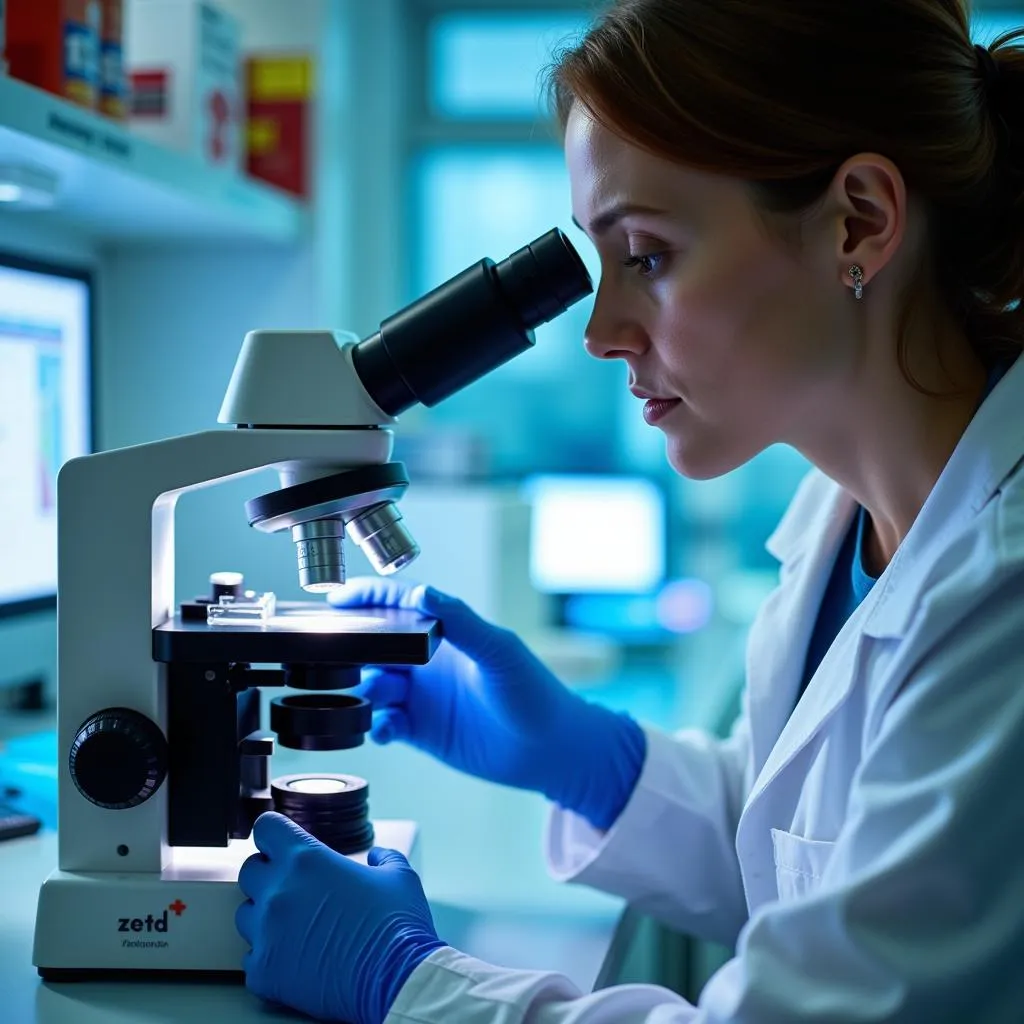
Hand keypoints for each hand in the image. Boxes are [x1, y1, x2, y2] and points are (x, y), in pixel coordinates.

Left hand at [236, 812, 445, 1023]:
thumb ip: (382, 858)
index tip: (283, 843)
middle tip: (294, 889)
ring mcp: (268, 933)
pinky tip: (295, 959)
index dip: (276, 834)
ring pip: (245, 914)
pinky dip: (269, 957)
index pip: (266, 828)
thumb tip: (377, 856)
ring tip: (295, 927)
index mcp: (307, 860)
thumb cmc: (397, 926)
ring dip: (264, 917)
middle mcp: (279, 891)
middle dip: (268, 875)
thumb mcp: (399, 876)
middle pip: (249, 871)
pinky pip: (252, 958)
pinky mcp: (265, 971)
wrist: (396, 979)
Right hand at [328, 578, 645, 830]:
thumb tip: (423, 594)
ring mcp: (422, 696)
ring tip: (382, 696)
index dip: (368, 598)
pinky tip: (387, 730)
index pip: (400, 605)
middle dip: (356, 648)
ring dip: (367, 689)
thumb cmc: (534, 692)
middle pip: (377, 646)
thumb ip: (461, 623)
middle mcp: (429, 661)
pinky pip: (383, 724)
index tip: (338, 599)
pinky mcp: (420, 730)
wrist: (550, 750)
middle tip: (343, 656)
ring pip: (374, 685)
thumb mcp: (499, 652)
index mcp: (446, 633)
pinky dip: (377, 725)